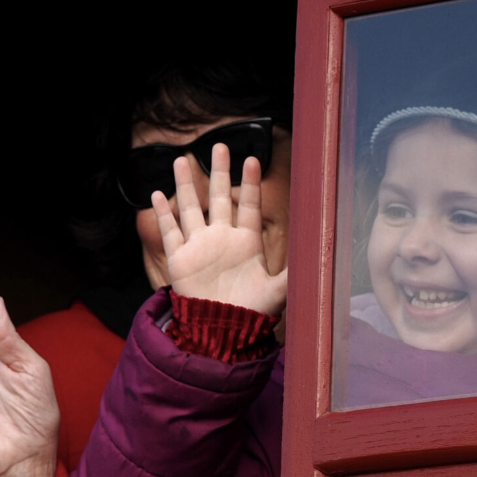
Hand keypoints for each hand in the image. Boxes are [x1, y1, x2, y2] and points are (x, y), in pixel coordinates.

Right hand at [152, 143, 287, 316]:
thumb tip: (319, 256)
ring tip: (181, 160)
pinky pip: (170, 232)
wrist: (223, 331)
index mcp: (246, 242)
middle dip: (219, 172)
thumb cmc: (252, 312)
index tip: (252, 159)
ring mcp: (199, 247)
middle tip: (219, 145)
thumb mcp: (278, 291)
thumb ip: (295, 272)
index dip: (249, 183)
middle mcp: (222, 238)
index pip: (247, 205)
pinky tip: (158, 195)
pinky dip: (163, 214)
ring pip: (190, 209)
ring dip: (186, 185)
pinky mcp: (180, 260)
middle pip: (218, 197)